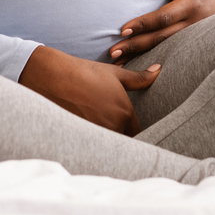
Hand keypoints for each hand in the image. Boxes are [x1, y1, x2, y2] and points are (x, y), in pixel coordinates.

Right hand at [18, 45, 160, 134]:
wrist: (55, 77)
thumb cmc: (86, 73)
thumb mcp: (115, 74)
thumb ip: (140, 78)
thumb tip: (159, 70)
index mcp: (124, 113)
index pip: (138, 132)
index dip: (134, 130)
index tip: (130, 127)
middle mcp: (113, 126)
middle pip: (124, 140)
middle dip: (121, 136)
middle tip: (112, 126)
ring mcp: (96, 133)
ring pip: (108, 143)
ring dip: (107, 139)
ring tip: (98, 125)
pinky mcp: (80, 137)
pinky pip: (92, 145)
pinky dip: (92, 142)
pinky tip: (86, 134)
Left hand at [109, 0, 214, 61]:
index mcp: (191, 5)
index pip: (164, 17)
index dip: (144, 24)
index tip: (123, 30)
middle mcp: (193, 25)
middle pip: (161, 38)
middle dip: (136, 46)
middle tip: (113, 53)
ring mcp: (192, 38)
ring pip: (164, 49)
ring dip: (140, 57)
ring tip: (118, 63)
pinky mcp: (190, 44)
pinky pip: (169, 53)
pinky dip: (150, 59)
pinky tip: (133, 65)